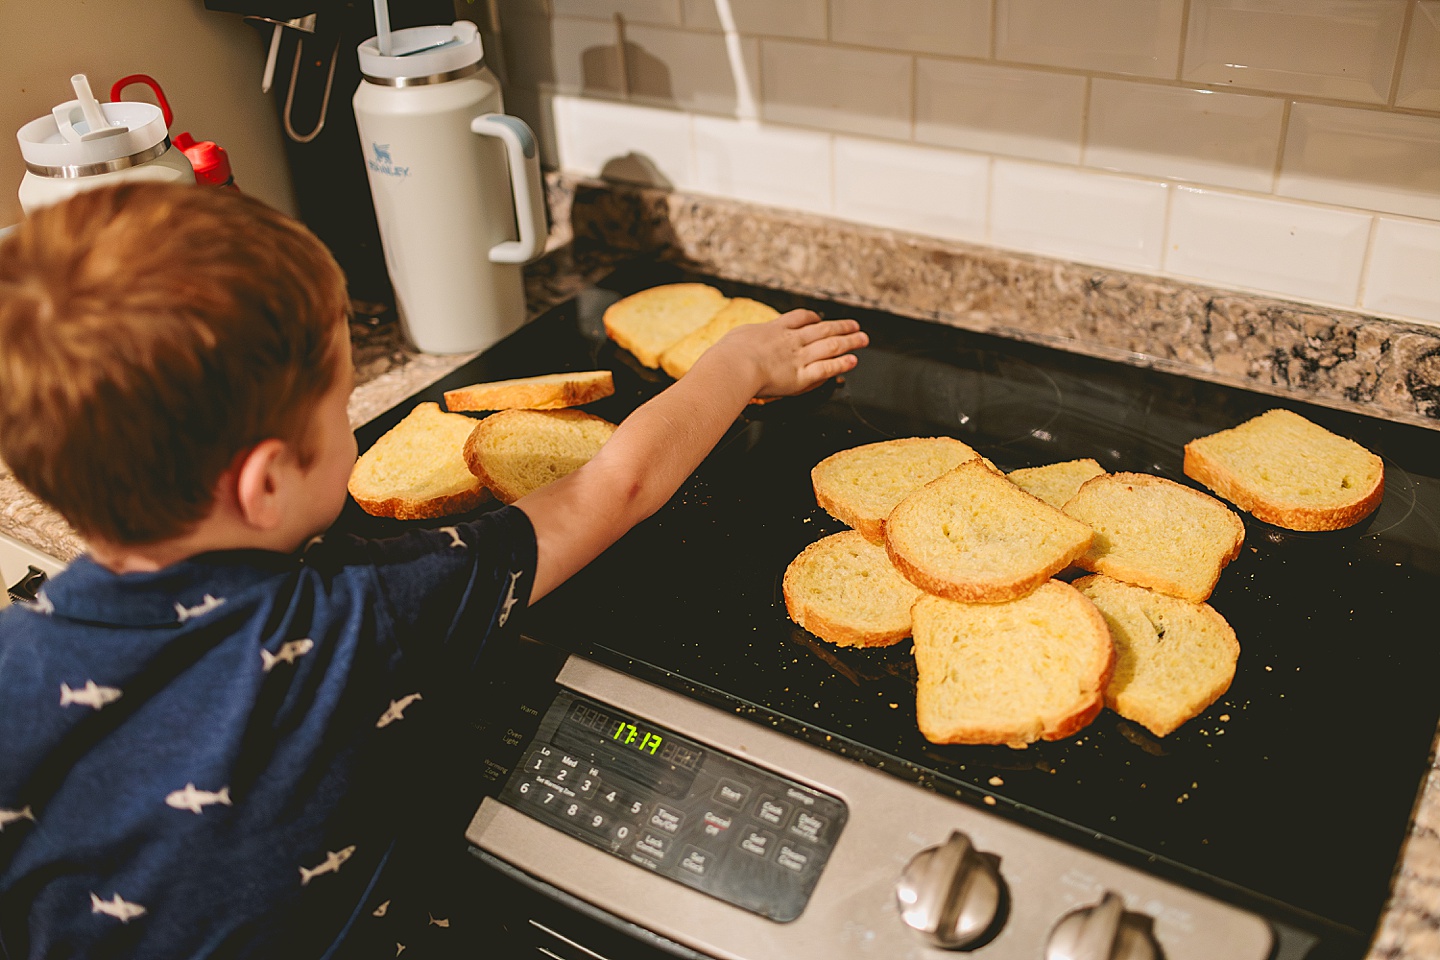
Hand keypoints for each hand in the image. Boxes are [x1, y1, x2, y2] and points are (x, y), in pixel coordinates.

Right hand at [705, 309, 867, 398]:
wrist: (734, 367)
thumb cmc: (728, 355)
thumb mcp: (735, 337)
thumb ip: (744, 340)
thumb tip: (740, 342)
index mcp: (774, 330)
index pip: (799, 318)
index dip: (813, 318)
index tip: (820, 319)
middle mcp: (791, 341)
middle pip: (822, 329)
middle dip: (841, 327)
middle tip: (855, 325)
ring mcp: (798, 357)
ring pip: (830, 345)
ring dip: (849, 341)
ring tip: (863, 339)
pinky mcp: (802, 376)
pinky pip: (827, 368)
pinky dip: (841, 364)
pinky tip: (852, 361)